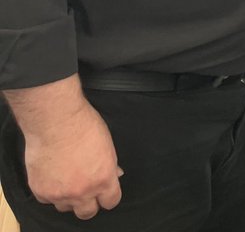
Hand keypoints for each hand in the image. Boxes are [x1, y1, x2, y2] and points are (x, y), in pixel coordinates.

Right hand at [4, 77, 122, 218]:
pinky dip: (50, 190)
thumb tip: (114, 174)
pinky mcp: (41, 192)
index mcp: (103, 179)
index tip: (105, 192)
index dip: (108, 196)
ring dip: (67, 197)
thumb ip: (110, 164)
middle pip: (88, 213)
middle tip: (85, 189)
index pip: (111, 202)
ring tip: (66, 177)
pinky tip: (52, 174)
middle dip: (89, 203)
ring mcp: (60, 194)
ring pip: (65, 207)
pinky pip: (47, 199)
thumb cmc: (82, 124)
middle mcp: (82, 191)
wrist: (55, 120)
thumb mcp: (107, 143)